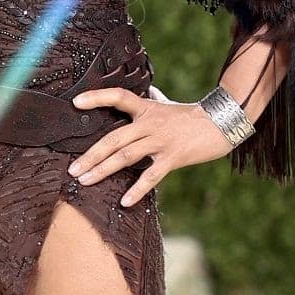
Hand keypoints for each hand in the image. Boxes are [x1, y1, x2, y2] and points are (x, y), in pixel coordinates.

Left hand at [65, 85, 239, 207]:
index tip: (76, 102)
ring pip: (126, 156)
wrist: (221, 124)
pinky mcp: (173, 157)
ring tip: (85, 181)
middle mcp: (150, 124)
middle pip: (114, 138)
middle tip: (73, 169)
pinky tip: (124, 201)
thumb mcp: (166, 104)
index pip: (118, 97)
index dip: (97, 97)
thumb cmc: (192, 115)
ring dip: (103, 169)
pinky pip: (151, 175)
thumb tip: (138, 92)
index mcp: (146, 108)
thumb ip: (150, 100)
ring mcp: (161, 141)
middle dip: (91, 154)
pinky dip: (137, 189)